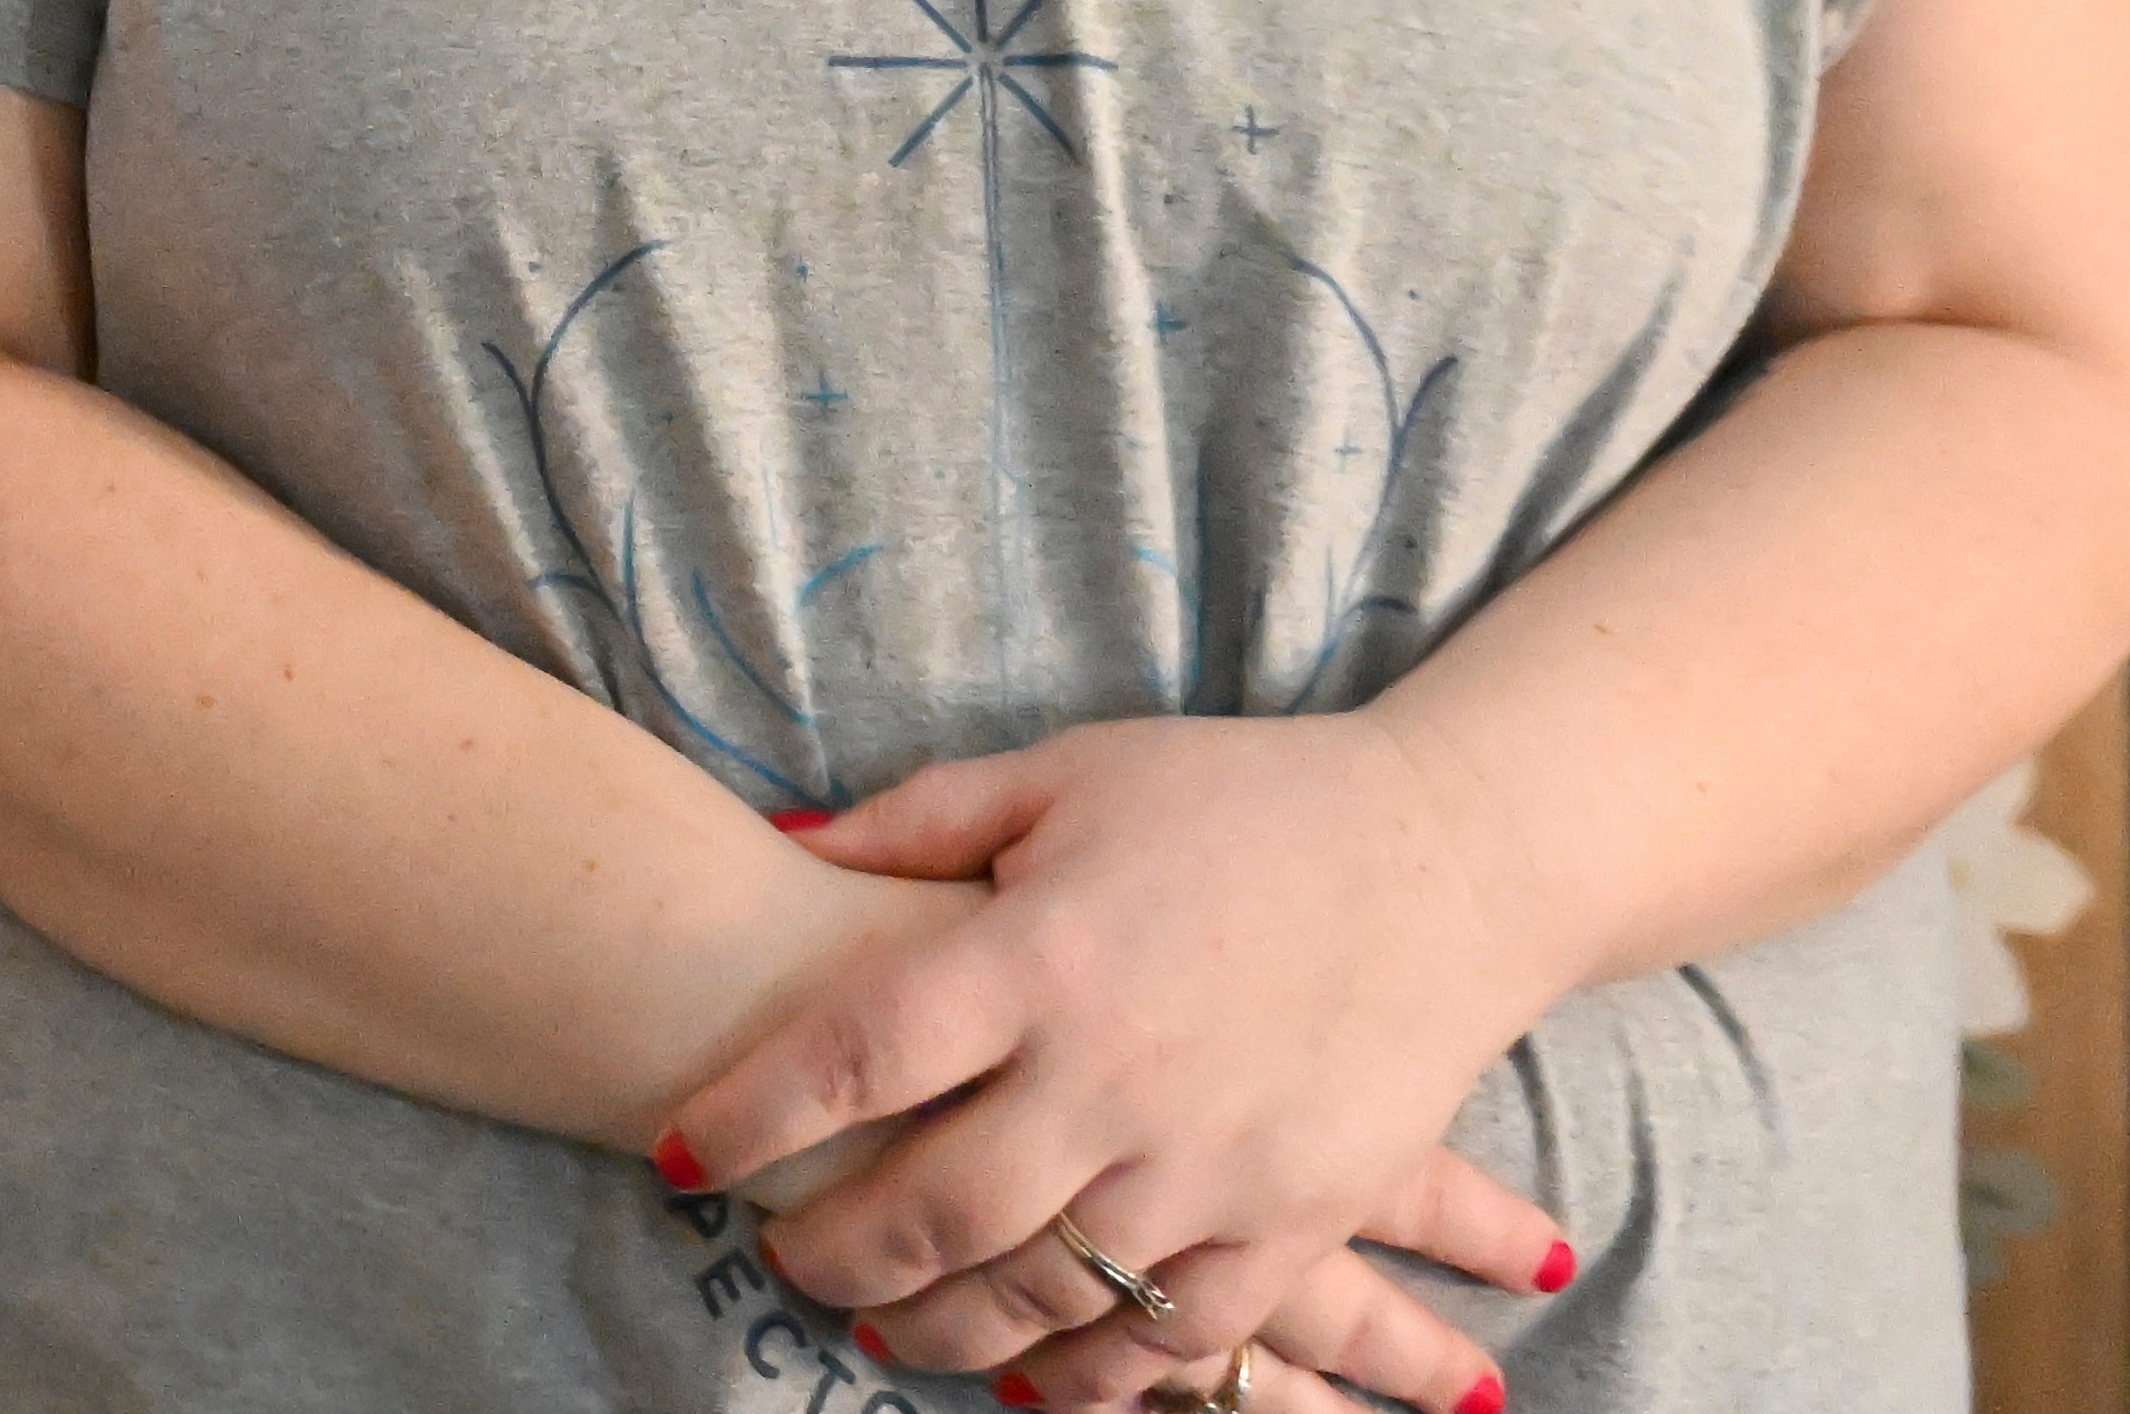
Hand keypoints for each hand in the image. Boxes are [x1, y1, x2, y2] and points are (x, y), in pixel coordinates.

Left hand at [673, 720, 1570, 1407]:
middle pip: (933, 1207)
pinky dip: (1086, 1376)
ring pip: (1039, 1295)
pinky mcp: (1291, 1221)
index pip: (856, 1052)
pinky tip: (1024, 1379)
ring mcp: (1209, 1166)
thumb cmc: (1241, 799)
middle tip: (777, 1256)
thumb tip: (784, 844)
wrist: (1449, 861)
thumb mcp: (1065, 776)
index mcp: (1044, 953)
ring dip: (937, 1327)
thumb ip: (919, 824)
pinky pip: (1170, 1336)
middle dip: (831, 1249)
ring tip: (873, 1322)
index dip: (752, 1113)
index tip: (680, 1154)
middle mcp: (1115, 1075)